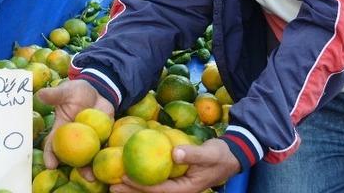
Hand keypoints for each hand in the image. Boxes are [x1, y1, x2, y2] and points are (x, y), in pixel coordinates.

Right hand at [36, 79, 114, 170]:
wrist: (99, 90)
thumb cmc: (78, 91)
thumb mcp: (66, 91)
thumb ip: (54, 95)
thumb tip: (39, 94)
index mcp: (62, 129)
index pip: (53, 144)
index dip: (50, 155)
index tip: (51, 165)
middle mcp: (75, 138)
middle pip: (72, 156)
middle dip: (74, 167)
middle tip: (78, 175)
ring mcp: (90, 138)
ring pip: (89, 156)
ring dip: (90, 166)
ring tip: (93, 177)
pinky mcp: (104, 136)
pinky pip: (105, 146)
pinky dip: (106, 153)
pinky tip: (109, 161)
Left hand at [110, 139, 240, 192]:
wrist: (231, 156)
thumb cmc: (220, 155)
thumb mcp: (209, 154)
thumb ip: (193, 154)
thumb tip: (174, 153)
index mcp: (186, 188)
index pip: (159, 189)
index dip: (140, 186)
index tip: (124, 178)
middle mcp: (180, 190)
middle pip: (152, 192)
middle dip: (131, 190)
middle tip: (112, 185)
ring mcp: (178, 185)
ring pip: (153, 188)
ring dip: (135, 186)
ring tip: (116, 182)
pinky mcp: (176, 179)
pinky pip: (157, 181)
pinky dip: (144, 177)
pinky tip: (132, 171)